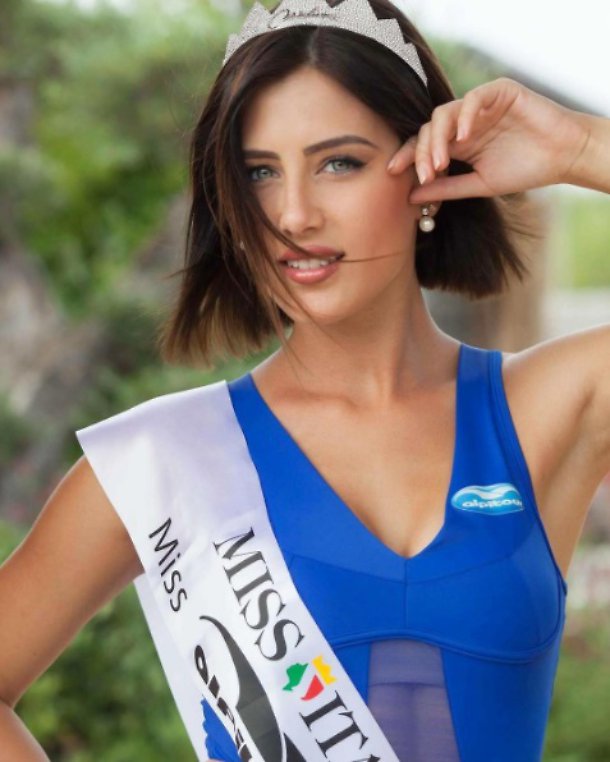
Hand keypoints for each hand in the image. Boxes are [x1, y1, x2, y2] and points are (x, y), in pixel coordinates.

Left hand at [387, 77, 591, 202]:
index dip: (407, 157)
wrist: (562, 157)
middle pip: (428, 130)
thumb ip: (446, 187)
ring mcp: (479, 106)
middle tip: (422, 174)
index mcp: (457, 144)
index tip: (391, 173)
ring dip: (437, 139)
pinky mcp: (498, 91)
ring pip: (444, 114)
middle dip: (420, 152)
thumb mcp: (478, 184)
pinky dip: (464, 116)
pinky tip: (462, 138)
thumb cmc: (524, 170)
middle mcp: (463, 123)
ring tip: (439, 163)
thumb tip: (411, 196)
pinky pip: (472, 98)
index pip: (423, 145)